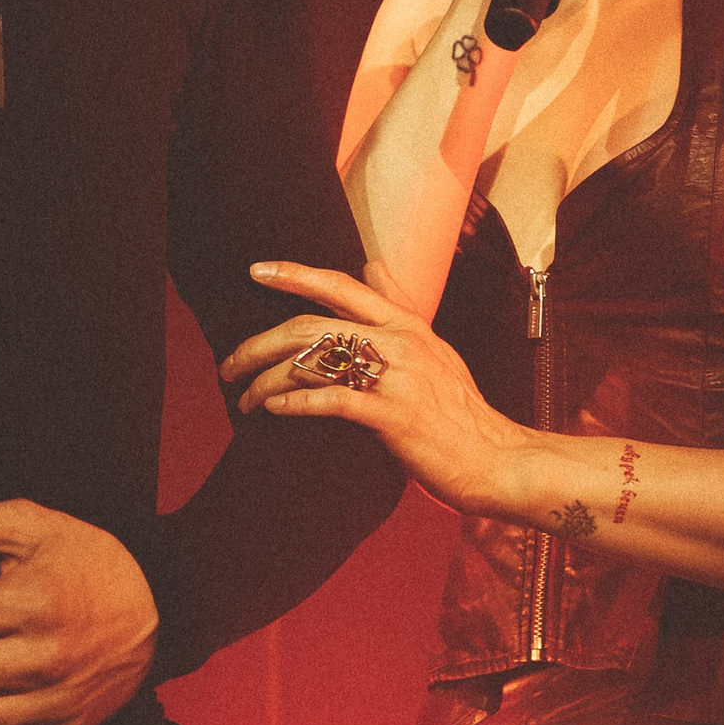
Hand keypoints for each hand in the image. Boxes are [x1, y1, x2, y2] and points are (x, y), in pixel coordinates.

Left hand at [219, 259, 529, 518]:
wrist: (496, 458)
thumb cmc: (458, 409)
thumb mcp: (433, 347)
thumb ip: (397, 308)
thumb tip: (371, 266)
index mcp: (405, 323)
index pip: (340, 285)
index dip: (294, 274)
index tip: (256, 270)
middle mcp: (399, 342)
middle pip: (312, 326)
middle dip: (259, 343)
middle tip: (227, 363)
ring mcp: (397, 378)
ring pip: (315, 363)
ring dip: (267, 380)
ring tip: (244, 398)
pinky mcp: (394, 416)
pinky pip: (334, 402)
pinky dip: (296, 403)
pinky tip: (274, 409)